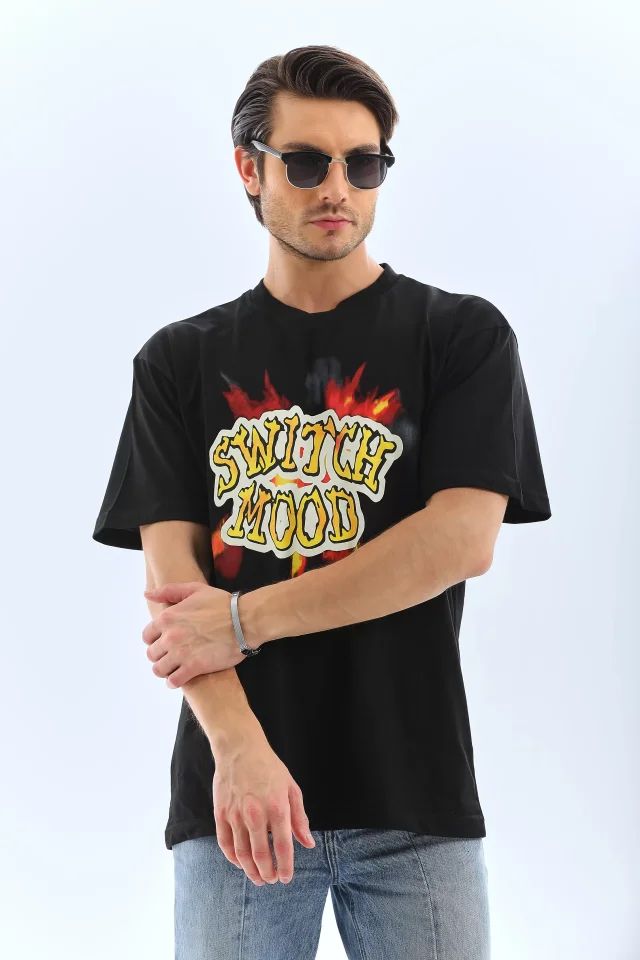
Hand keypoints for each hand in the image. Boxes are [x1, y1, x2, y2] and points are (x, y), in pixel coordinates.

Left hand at [142, 581, 246, 685]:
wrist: (244, 621)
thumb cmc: (222, 604)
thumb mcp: (195, 590)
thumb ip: (168, 591)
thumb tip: (147, 594)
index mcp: (167, 618)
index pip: (147, 636)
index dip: (155, 640)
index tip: (165, 642)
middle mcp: (170, 636)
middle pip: (152, 654)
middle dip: (161, 656)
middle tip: (173, 655)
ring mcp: (181, 653)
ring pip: (159, 670)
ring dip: (165, 670)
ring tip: (175, 668)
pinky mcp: (194, 667)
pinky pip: (174, 681)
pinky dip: (174, 682)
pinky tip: (180, 678)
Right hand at [213, 731, 315, 885]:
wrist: (240, 748)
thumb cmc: (269, 768)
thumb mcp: (291, 789)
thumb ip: (299, 818)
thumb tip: (307, 843)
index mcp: (277, 808)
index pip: (283, 847)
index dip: (285, 867)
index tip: (286, 878)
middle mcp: (256, 814)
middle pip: (261, 855)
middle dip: (267, 873)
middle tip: (271, 881)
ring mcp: (236, 815)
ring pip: (242, 853)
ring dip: (250, 871)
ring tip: (257, 878)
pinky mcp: (221, 813)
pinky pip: (225, 843)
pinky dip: (232, 858)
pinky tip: (239, 863)